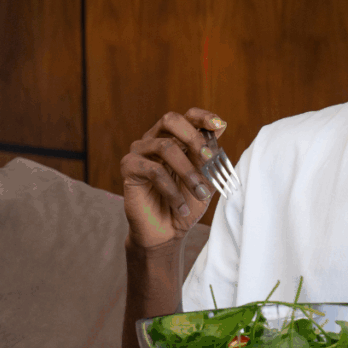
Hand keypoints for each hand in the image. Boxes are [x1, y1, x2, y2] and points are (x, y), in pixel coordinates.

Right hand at [121, 108, 226, 249]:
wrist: (167, 232)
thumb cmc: (187, 202)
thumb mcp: (204, 178)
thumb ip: (208, 155)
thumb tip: (218, 128)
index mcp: (176, 138)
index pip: (187, 116)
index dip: (203, 116)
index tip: (219, 125)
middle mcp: (155, 139)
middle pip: (170, 120)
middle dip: (193, 137)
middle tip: (209, 158)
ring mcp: (140, 151)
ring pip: (165, 147)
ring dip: (188, 172)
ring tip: (200, 193)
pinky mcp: (128, 167)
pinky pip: (153, 170)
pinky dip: (171, 190)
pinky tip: (180, 207)